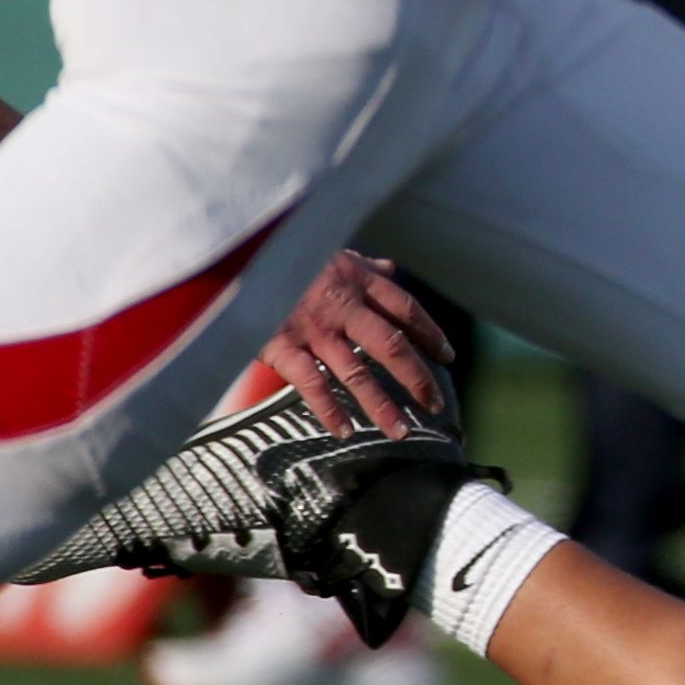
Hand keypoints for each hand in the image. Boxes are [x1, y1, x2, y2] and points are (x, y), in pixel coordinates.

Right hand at [259, 251, 455, 437]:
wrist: (237, 255)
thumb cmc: (289, 255)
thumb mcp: (333, 253)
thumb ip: (363, 266)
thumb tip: (390, 268)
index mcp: (358, 280)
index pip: (406, 309)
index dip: (430, 333)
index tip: (447, 356)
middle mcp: (343, 306)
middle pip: (391, 345)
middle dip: (417, 378)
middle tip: (434, 404)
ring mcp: (314, 328)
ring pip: (356, 372)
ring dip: (381, 406)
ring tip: (401, 431)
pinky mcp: (282, 346)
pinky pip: (312, 384)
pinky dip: (330, 410)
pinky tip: (345, 431)